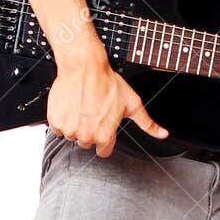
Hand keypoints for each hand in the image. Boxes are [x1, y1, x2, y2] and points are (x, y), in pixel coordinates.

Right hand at [46, 58, 167, 157]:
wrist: (85, 67)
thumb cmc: (108, 83)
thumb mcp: (133, 104)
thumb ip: (147, 124)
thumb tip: (162, 134)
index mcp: (105, 135)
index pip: (104, 152)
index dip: (105, 139)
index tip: (103, 127)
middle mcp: (86, 135)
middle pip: (87, 143)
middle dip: (90, 130)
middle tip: (93, 112)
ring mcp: (70, 129)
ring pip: (72, 135)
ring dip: (76, 125)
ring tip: (83, 107)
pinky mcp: (56, 121)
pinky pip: (58, 128)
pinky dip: (63, 119)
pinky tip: (72, 107)